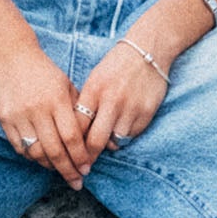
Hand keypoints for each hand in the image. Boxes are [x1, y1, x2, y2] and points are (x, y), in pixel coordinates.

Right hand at [0, 45, 91, 190]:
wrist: (11, 56)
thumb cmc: (43, 71)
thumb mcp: (65, 85)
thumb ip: (75, 110)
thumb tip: (88, 139)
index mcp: (57, 100)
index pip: (72, 137)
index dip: (80, 157)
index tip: (86, 169)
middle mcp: (38, 110)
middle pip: (55, 150)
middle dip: (67, 170)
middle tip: (76, 182)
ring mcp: (19, 116)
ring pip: (36, 152)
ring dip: (50, 166)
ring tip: (59, 171)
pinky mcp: (5, 119)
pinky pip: (19, 147)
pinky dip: (32, 157)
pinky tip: (41, 159)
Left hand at [75, 36, 169, 167]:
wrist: (148, 51)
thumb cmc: (116, 66)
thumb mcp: (95, 79)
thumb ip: (86, 103)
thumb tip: (76, 132)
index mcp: (94, 90)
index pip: (77, 126)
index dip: (71, 144)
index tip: (68, 156)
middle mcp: (112, 101)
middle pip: (95, 141)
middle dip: (88, 157)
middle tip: (84, 166)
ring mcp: (131, 108)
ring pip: (115, 142)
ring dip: (109, 145)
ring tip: (106, 141)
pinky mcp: (146, 113)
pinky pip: (132, 135)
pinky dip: (125, 136)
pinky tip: (123, 127)